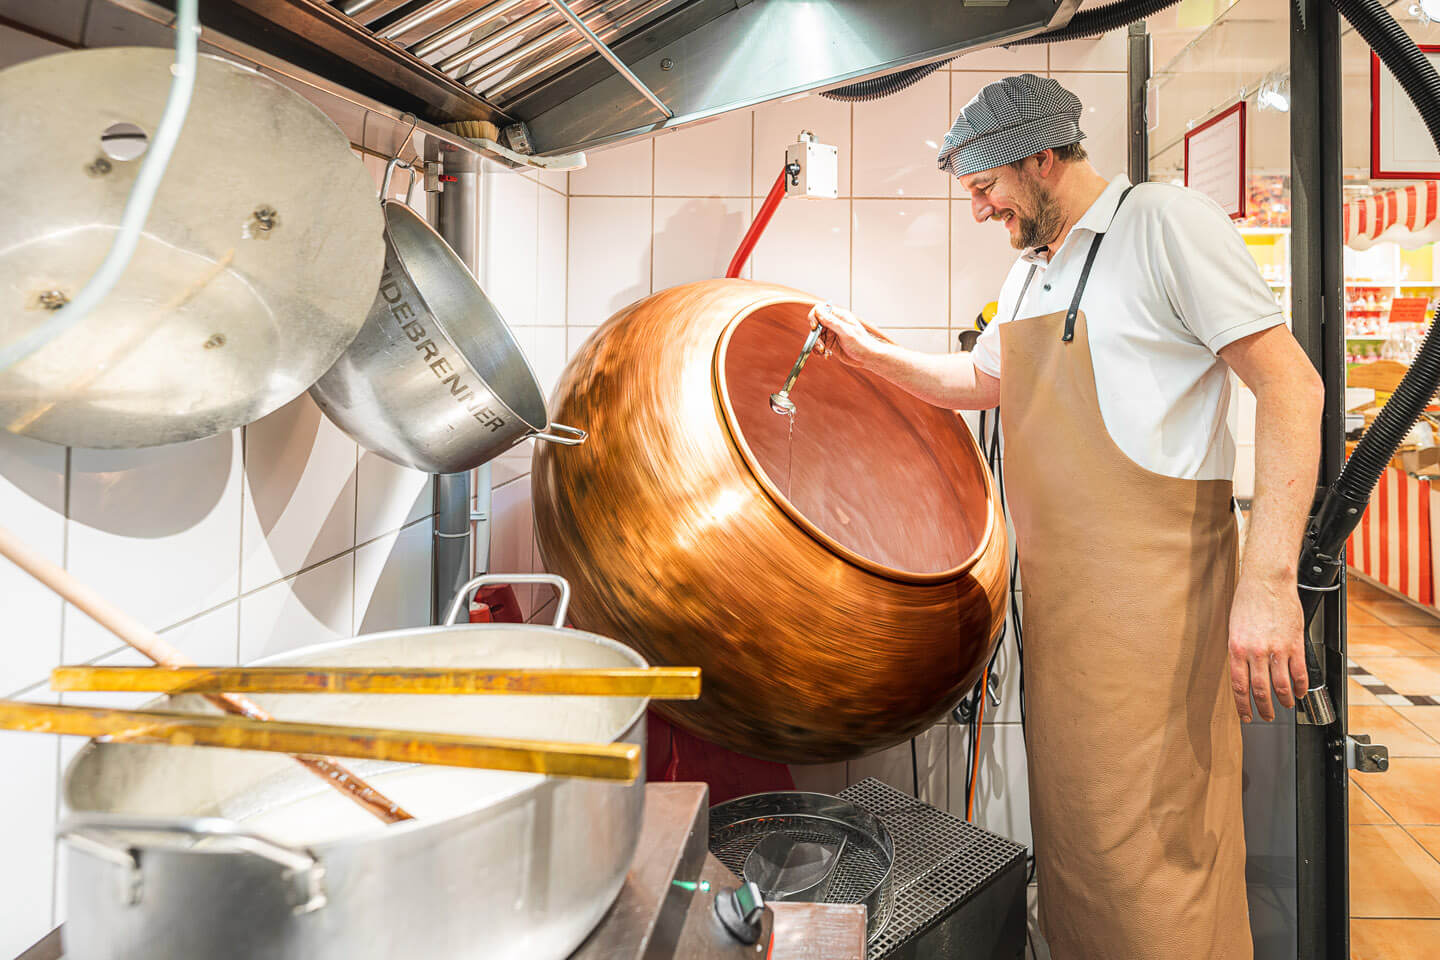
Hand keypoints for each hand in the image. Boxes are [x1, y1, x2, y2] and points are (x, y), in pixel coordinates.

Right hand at [809, 303, 884, 368]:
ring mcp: (831, 334)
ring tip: (823, 352)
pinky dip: (819, 350)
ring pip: (816, 336)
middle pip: (816, 324)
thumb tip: (819, 311)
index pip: (820, 310)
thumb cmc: (862, 343)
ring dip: (816, 344)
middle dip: (815, 335)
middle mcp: (834, 324)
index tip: (814, 327)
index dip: (814, 317)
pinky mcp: (830, 344)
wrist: (868, 358)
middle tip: (821, 345)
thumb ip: (832, 322)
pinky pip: (819, 345)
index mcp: (839, 316)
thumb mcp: (846, 332)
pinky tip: (826, 355)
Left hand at [1227, 573, 1308, 721]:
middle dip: (1264, 709)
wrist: (1267, 580)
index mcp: (1236, 648)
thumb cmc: (1248, 600)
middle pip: (1260, 690)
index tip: (1246, 716)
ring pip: (1281, 686)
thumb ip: (1238, 652)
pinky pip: (1299, 672)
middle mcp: (1255, 651)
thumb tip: (1243, 673)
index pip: (1239, 686)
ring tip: (1285, 705)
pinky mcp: (1295, 643)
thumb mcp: (1233, 628)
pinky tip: (1299, 692)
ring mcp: (1276, 648)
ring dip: (1284, 700)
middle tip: (1267, 716)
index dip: (1243, 706)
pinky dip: (1300, 686)